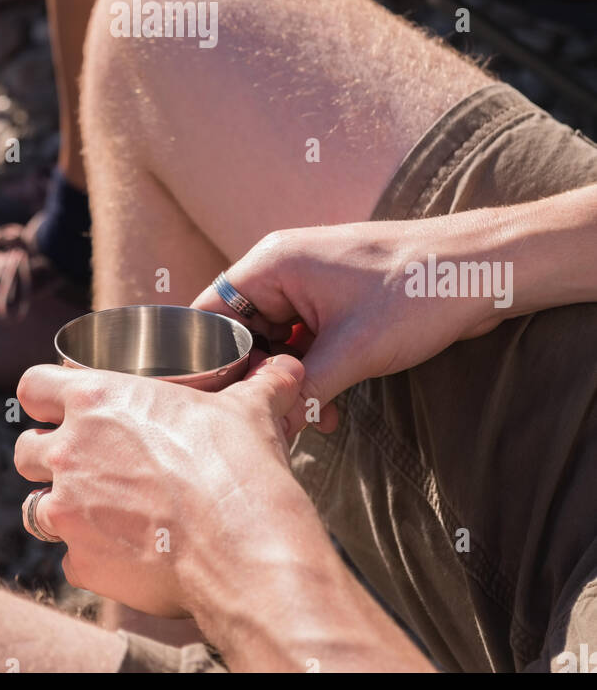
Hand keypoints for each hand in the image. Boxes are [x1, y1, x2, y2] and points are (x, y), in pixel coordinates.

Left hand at [14, 353, 304, 616]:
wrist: (243, 549)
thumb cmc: (239, 468)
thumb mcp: (250, 410)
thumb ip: (260, 384)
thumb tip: (287, 367)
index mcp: (97, 401)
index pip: (33, 386)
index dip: (44, 396)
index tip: (59, 407)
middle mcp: (70, 453)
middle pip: (24, 450)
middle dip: (48, 457)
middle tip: (85, 465)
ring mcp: (69, 512)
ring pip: (35, 508)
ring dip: (62, 509)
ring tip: (101, 513)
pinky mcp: (82, 563)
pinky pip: (70, 559)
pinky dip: (92, 557)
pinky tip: (126, 554)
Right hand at [193, 217, 509, 428]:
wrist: (483, 272)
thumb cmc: (418, 293)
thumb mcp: (353, 351)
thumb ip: (300, 388)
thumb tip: (268, 425)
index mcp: (274, 264)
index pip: (211, 314)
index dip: (206, 362)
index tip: (213, 409)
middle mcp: (284, 269)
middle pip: (241, 333)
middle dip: (255, 381)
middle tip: (269, 424)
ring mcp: (312, 286)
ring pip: (276, 344)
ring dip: (288, 384)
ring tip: (310, 421)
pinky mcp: (338, 304)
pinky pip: (305, 343)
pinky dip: (311, 376)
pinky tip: (328, 409)